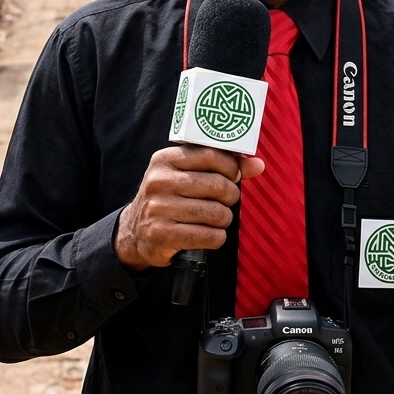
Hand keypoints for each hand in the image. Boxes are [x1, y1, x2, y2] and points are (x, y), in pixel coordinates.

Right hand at [115, 146, 264, 271]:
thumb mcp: (187, 176)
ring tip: (216, 219)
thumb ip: (223, 168)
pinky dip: (217, 238)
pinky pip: (208, 236)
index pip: (211, 155)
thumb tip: (258, 164)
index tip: (233, 177)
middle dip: (230, 196)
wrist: (135, 231)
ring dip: (224, 219)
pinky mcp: (162, 235)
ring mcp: (158, 208)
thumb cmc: (170, 198)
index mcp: (165, 159)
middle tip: (225, 201)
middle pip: (217, 185)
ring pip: (216, 213)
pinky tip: (209, 234)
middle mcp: (159, 181)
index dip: (231, 168)